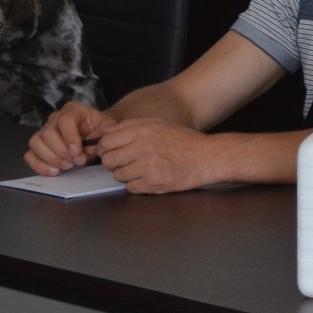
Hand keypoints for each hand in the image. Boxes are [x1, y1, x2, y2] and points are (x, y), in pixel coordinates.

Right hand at [25, 101, 115, 174]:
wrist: (97, 133)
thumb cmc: (101, 129)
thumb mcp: (107, 130)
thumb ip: (100, 138)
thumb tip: (88, 149)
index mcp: (73, 110)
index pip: (65, 120)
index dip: (70, 137)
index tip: (77, 152)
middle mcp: (55, 118)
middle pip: (48, 133)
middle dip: (62, 151)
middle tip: (77, 161)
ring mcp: (44, 131)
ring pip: (36, 143)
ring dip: (51, 158)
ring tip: (68, 166)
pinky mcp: (39, 146)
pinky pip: (30, 155)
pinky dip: (39, 165)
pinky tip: (54, 171)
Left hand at [95, 120, 214, 193]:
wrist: (207, 157)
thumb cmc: (184, 141)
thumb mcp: (159, 124)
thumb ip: (131, 126)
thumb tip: (106, 132)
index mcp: (143, 131)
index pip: (106, 141)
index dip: (105, 147)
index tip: (111, 150)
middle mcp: (143, 148)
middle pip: (108, 160)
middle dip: (114, 162)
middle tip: (126, 161)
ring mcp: (147, 168)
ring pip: (118, 175)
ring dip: (126, 174)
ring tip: (142, 168)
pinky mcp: (153, 184)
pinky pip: (131, 188)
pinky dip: (137, 184)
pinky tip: (150, 177)